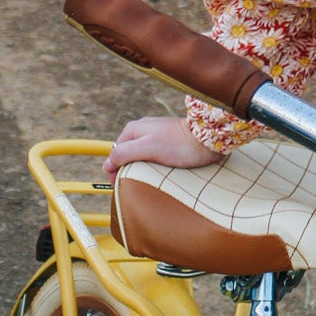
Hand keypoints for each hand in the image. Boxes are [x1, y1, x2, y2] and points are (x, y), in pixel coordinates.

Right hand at [103, 115, 222, 182]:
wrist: (208, 139)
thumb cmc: (179, 144)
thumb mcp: (147, 147)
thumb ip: (124, 153)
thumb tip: (107, 164)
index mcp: (133, 130)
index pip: (114, 154)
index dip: (115, 172)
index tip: (120, 186)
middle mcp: (142, 130)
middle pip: (126, 156)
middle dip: (127, 171)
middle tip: (133, 186)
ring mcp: (155, 135)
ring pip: (139, 157)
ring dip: (140, 169)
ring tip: (147, 180)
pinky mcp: (168, 142)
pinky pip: (153, 157)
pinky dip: (152, 166)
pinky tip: (158, 173)